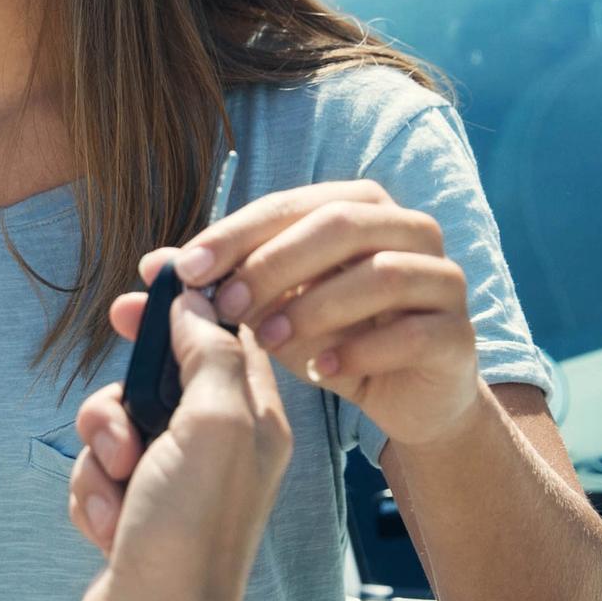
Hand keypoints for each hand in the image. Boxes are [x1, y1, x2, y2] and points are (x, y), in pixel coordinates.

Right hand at [63, 293, 292, 600]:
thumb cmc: (190, 533)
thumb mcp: (214, 425)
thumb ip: (209, 353)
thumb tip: (196, 304)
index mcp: (254, 423)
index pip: (226, 336)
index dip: (185, 306)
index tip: (141, 289)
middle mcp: (219, 450)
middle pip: (160, 377)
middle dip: (126, 391)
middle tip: (117, 399)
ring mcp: (174, 484)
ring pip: (117, 423)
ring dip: (102, 448)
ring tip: (117, 483)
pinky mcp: (135, 515)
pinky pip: (96, 472)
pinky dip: (91, 493)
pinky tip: (106, 527)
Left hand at [126, 180, 484, 452]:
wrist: (409, 397)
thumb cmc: (332, 339)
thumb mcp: (266, 314)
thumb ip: (212, 293)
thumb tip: (143, 275)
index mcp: (359, 206)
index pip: (290, 203)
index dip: (235, 233)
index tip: (184, 271)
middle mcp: (408, 228)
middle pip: (339, 224)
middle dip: (273, 264)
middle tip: (225, 307)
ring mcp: (443, 277)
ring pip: (380, 273)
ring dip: (315, 306)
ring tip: (269, 340)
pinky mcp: (458, 332)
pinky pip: (413, 331)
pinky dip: (361, 351)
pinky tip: (322, 372)